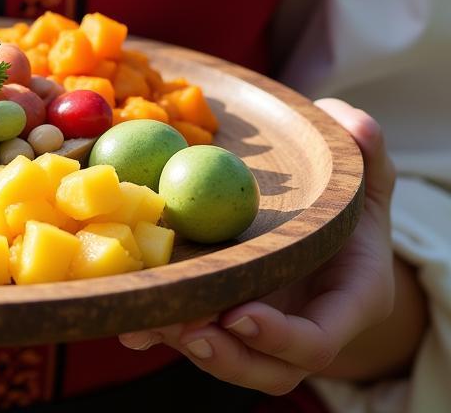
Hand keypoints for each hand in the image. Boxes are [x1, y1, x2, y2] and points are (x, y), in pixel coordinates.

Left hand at [120, 98, 397, 394]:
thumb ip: (364, 149)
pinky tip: (127, 314)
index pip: (319, 338)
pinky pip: (193, 331)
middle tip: (188, 330)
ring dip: (183, 343)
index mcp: (348, 300)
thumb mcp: (362, 171)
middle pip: (268, 368)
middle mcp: (303, 326)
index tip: (242, 314)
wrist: (325, 229)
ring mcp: (260, 328)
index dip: (282, 336)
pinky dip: (160, 327)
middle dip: (227, 356)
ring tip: (145, 324)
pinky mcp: (222, 316)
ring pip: (225, 357)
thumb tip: (354, 123)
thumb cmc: (348, 200)